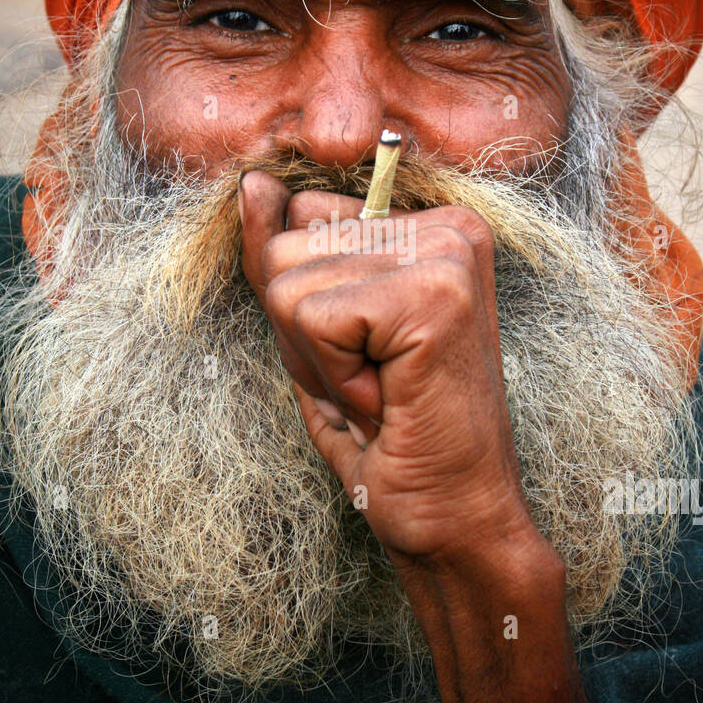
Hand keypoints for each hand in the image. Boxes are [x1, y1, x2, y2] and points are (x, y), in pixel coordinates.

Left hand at [238, 170, 536, 564]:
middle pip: (285, 248)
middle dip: (305, 334)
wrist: (451, 520)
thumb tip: (251, 182)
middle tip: (372, 382)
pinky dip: (334, 377)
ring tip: (381, 392)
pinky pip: (311, 316)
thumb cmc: (387, 436)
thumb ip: (280, 253)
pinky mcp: (437, 293)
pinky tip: (387, 400)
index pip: (299, 215)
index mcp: (430, 225)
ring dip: (319, 361)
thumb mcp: (312, 333)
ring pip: (288, 283)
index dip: (305, 305)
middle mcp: (449, 225)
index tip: (365, 355)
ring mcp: (448, 253)